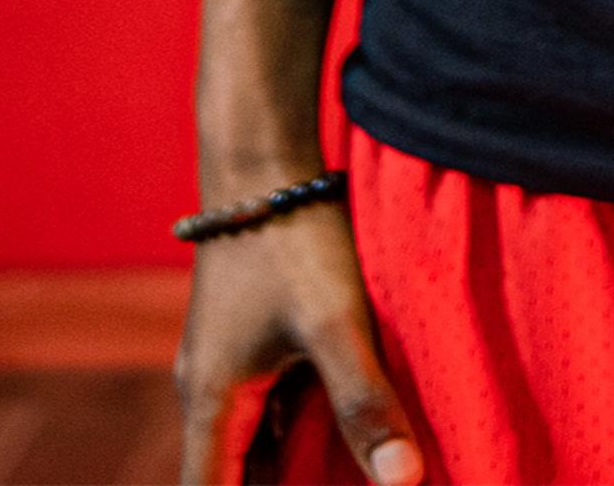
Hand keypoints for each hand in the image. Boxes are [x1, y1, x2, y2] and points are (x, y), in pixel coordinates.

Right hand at [174, 200, 423, 485]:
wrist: (263, 160)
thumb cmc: (293, 240)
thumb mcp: (336, 323)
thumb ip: (364, 403)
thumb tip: (403, 482)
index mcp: (213, 405)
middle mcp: (210, 393)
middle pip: (233, 477)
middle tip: (347, 484)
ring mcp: (228, 364)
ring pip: (254, 443)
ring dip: (291, 468)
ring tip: (347, 474)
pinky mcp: (252, 338)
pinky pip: (269, 406)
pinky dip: (300, 429)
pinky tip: (346, 426)